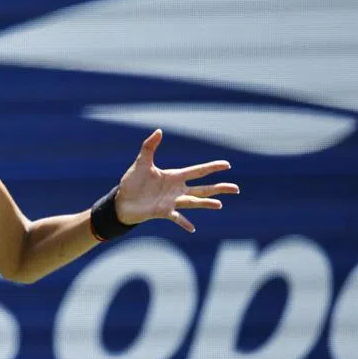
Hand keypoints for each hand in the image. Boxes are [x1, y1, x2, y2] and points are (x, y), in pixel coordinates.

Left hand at [114, 129, 239, 232]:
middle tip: (236, 189)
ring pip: (193, 202)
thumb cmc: (132, 182)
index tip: (227, 165)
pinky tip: (192, 228)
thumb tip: (159, 130)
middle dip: (219, 188)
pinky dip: (184, 222)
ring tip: (219, 205)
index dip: (212, 167)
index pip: (198, 171)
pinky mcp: (163, 212)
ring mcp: (171, 202)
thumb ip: (149, 147)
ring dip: (206, 203)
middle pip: (202, 188)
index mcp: (174, 176)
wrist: (121, 201)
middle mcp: (177, 190)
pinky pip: (176, 218)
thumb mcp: (141, 162)